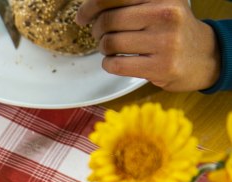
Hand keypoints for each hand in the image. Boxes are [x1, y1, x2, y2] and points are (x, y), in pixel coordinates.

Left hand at [76, 0, 220, 91]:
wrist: (205, 56)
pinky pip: (116, 65)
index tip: (83, 17)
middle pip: (108, 20)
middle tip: (99, 35)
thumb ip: (129, 3)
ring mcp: (165, 42)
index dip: (91, 7)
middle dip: (97, 29)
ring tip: (112, 48)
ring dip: (104, 48)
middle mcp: (166, 15)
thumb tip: (89, 7)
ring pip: (110, 43)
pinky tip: (115, 62)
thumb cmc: (173, 30)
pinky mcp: (161, 67)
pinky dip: (108, 64)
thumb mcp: (159, 5)